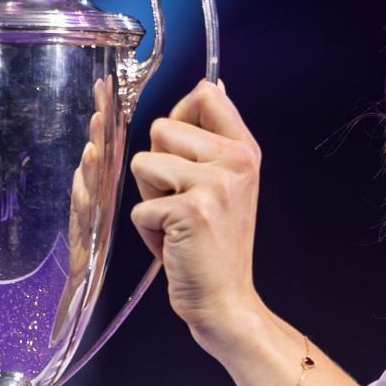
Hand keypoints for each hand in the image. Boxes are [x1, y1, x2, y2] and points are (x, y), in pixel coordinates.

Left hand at [128, 77, 265, 344]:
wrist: (226, 300)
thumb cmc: (216, 245)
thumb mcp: (229, 182)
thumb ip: (215, 136)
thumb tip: (211, 85)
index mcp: (245, 149)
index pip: (205, 94)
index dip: (179, 118)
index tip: (184, 155)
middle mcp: (237, 160)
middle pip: (161, 128)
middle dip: (157, 167)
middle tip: (183, 203)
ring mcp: (216, 184)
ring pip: (143, 163)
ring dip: (149, 197)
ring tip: (176, 223)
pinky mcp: (192, 210)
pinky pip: (140, 205)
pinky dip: (147, 231)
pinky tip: (174, 245)